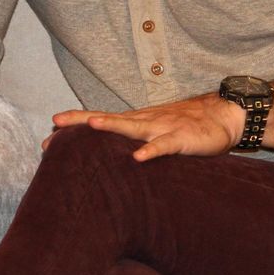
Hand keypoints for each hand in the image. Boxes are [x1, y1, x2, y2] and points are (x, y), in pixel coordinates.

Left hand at [45, 93, 245, 161]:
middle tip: (55, 124)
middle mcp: (146, 120)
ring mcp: (163, 127)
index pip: (103, 119)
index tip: (50, 130)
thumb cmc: (188, 127)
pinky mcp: (182, 138)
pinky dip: (151, 150)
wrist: (223, 115)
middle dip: (82, 122)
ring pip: (134, 127)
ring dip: (112, 126)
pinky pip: (164, 145)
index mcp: (138, 121)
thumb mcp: (158, 133)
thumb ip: (137, 141)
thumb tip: (113, 159)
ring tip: (91, 127)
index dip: (77, 123)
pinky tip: (138, 157)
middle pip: (109, 119)